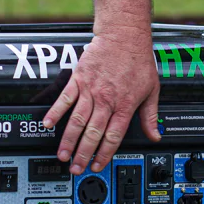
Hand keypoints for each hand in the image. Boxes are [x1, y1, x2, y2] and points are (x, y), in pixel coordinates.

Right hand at [42, 28, 160, 172]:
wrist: (124, 35)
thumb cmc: (138, 60)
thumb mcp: (152, 89)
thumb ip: (151, 116)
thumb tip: (156, 135)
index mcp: (125, 105)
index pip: (113, 137)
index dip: (104, 155)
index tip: (96, 166)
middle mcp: (106, 100)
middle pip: (93, 133)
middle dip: (83, 153)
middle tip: (75, 167)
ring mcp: (91, 89)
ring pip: (77, 120)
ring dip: (68, 139)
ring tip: (62, 155)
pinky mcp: (79, 78)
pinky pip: (65, 98)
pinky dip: (55, 112)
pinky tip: (48, 124)